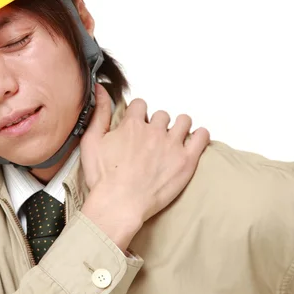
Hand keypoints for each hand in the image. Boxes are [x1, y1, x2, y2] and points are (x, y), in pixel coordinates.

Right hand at [80, 84, 209, 250]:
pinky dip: (200, 135)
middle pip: (161, 115)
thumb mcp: (91, 142)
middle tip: (152, 138)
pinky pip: (201, 138)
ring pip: (183, 121)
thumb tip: (100, 89)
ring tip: (173, 137)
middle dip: (157, 123)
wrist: (119, 204)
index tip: (137, 123)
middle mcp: (153, 131)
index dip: (138, 113)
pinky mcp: (186, 161)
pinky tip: (195, 139)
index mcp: (131, 125)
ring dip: (179, 126)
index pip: (140, 105)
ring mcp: (171, 145)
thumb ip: (99, 113)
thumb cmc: (104, 179)